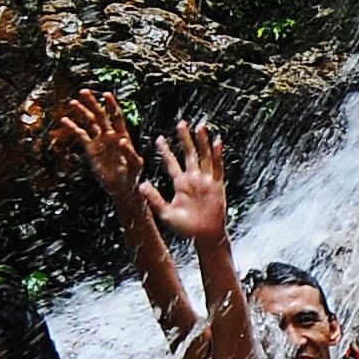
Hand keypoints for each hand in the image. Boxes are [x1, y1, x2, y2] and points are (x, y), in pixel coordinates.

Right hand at [54, 87, 143, 201]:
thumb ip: (129, 152)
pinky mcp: (91, 150)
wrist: (122, 187)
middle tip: (84, 91)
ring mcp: (100, 141)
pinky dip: (73, 128)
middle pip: (100, 115)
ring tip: (73, 102)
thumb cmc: (133, 175)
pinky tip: (65, 120)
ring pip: (90, 123)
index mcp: (122, 135)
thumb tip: (122, 140)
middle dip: (92, 103)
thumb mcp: (135, 164)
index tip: (106, 94)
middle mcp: (110, 135)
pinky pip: (81, 136)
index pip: (116, 116)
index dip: (111, 105)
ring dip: (82, 112)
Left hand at [144, 117, 230, 244]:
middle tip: (181, 123)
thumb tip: (140, 184)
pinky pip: (217, 167)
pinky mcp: (217, 185)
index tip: (159, 138)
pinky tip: (217, 142)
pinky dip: (217, 155)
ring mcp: (206, 180)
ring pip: (204, 156)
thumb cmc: (185, 227)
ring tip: (200, 126)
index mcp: (180, 183)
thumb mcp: (165, 213)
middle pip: (189, 154)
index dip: (165, 150)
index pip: (171, 162)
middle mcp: (193, 178)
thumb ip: (153, 198)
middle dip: (185, 139)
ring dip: (202, 142)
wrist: (205, 235)